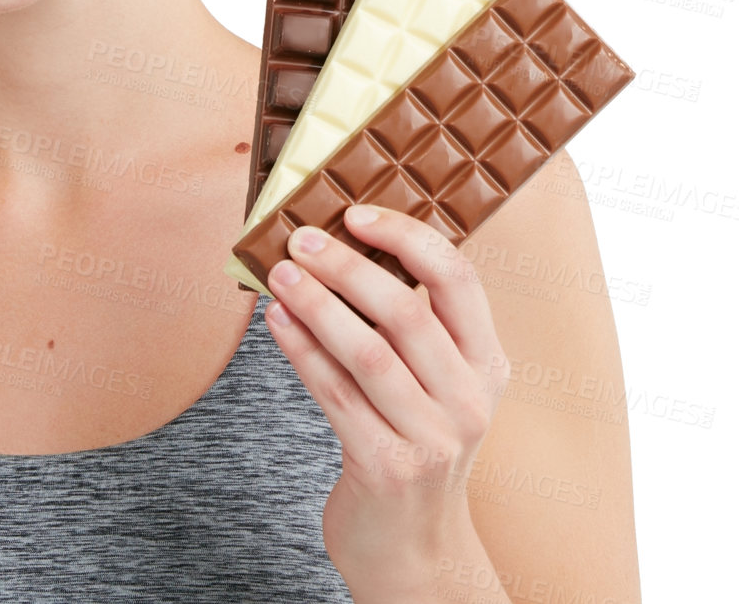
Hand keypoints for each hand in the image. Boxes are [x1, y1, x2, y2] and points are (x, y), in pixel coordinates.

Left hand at [262, 204, 508, 589]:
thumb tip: (337, 242)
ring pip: (367, 352)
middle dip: (345, 267)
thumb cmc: (413, 442)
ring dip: (316, 305)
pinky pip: (334, 393)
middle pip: (406, 312)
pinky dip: (300, 350)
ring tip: (278, 274)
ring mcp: (432, 439)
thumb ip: (408, 325)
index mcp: (488, 364)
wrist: (414, 549)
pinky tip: (276, 320)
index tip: (355, 213)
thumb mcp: (435, 384)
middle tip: (300, 239)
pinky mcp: (387, 467)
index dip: (405, 236)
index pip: (458, 279)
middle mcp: (470, 399)